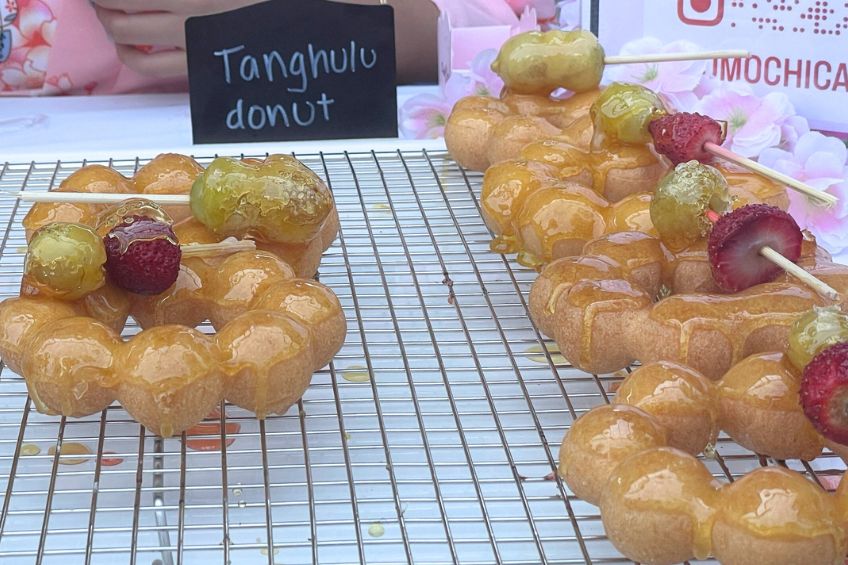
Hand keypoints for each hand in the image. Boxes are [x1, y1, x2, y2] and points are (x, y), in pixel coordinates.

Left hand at [92, 0, 259, 76]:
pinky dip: (129, 56)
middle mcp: (184, 8)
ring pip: (125, 35)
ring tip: (109, 17)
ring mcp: (188, 38)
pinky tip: (127, 48)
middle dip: (101, 1)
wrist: (292, 25)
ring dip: (109, 24)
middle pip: (117, 5)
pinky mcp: (196, 63)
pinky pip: (151, 67)